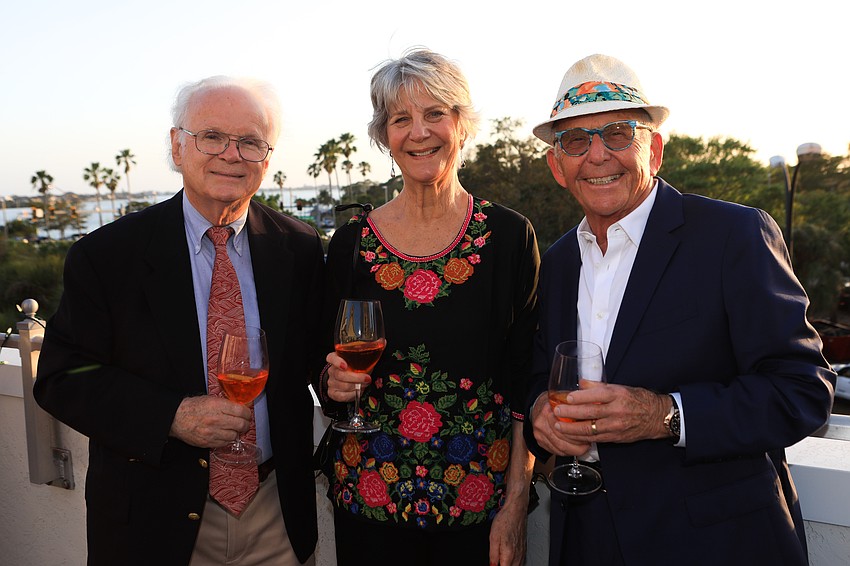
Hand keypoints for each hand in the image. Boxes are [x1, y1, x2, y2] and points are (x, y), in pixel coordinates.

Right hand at [169, 395, 250, 447]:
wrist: (176, 418)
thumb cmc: (193, 407)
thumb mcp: (210, 399)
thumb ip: (226, 404)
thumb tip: (241, 407)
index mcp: (217, 406)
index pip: (241, 411)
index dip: (247, 414)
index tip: (247, 415)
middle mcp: (216, 420)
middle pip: (240, 425)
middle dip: (245, 424)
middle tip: (244, 423)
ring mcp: (212, 432)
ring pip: (234, 436)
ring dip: (236, 433)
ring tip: (233, 429)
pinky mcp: (208, 442)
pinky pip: (224, 443)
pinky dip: (227, 440)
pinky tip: (224, 435)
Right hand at [325, 351, 371, 402]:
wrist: (350, 380)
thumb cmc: (356, 368)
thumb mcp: (360, 360)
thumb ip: (365, 357)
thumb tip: (378, 351)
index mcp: (335, 358)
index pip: (331, 358)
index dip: (337, 362)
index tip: (345, 366)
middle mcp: (332, 370)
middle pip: (339, 374)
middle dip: (356, 377)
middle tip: (367, 378)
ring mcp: (331, 382)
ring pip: (343, 386)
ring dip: (356, 386)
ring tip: (365, 384)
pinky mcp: (333, 393)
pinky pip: (342, 396)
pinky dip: (352, 394)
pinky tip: (358, 391)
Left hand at [489, 496, 527, 565]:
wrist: (516, 510)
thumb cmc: (505, 520)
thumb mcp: (493, 538)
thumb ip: (493, 555)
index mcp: (509, 554)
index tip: (493, 565)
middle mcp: (517, 556)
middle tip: (496, 562)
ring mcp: (522, 553)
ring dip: (509, 565)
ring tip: (501, 561)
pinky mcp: (524, 549)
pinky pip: (521, 562)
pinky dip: (515, 564)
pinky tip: (509, 560)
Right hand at [530, 393, 592, 456]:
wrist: (537, 405)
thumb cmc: (553, 402)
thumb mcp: (563, 398)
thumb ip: (575, 404)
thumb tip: (593, 408)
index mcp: (547, 411)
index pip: (564, 427)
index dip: (579, 432)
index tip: (589, 433)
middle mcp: (541, 423)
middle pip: (562, 440)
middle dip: (578, 444)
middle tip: (589, 442)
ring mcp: (539, 434)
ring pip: (560, 448)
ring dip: (574, 450)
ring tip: (584, 447)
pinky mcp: (540, 442)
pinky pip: (556, 451)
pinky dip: (567, 452)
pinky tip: (574, 449)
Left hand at [549, 384, 671, 443]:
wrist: (656, 417)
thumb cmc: (638, 399)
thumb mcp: (620, 387)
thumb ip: (599, 386)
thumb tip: (580, 384)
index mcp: (617, 395)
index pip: (595, 396)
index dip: (579, 397)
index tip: (566, 397)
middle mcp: (616, 411)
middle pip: (589, 413)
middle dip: (570, 414)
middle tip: (556, 412)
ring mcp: (616, 426)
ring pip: (590, 429)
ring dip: (571, 429)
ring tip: (558, 427)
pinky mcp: (615, 437)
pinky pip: (595, 439)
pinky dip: (581, 438)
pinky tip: (571, 436)